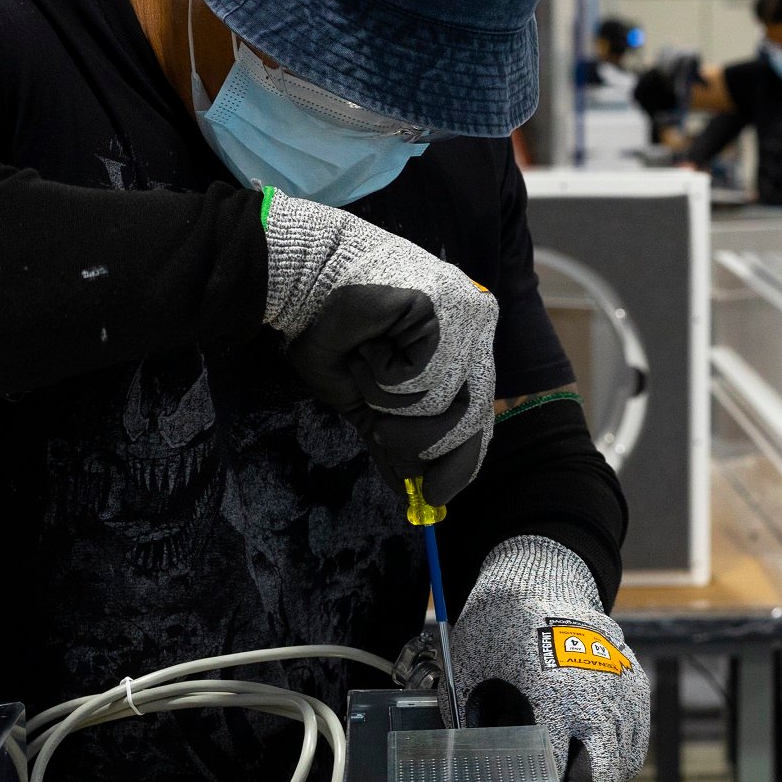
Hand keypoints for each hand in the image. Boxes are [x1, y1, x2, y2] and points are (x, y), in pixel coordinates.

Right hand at [262, 189, 497, 502]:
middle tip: (382, 430)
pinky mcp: (450, 308)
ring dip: (392, 401)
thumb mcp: (365, 400)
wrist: (302, 281)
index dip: (459, 464)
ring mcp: (468, 319)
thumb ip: (392, 440)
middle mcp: (476, 335)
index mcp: (463, 353)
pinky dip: (388, 375)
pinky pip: (428, 375)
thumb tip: (410, 492)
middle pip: (471, 420)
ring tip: (366, 366)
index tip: (434, 499)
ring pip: (446, 402)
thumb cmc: (331, 333)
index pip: (479, 420)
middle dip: (420, 442)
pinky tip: (371, 348)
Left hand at [451, 535, 647, 781]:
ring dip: (600, 780)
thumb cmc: (499, 630)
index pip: (552, 771)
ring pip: (624, 761)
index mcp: (553, 698)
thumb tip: (472, 772)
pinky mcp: (635, 682)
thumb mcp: (471, 676)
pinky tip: (599, 760)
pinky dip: (621, 756)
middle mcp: (595, 698)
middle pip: (600, 776)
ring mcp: (620, 690)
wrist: (539, 581)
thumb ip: (475, 725)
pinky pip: (637, 738)